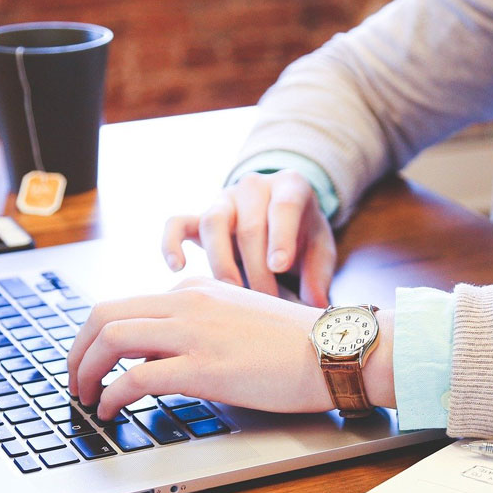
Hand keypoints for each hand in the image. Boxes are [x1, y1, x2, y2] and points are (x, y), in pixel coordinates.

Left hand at [67, 278, 395, 419]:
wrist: (335, 350)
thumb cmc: (296, 343)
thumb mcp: (238, 319)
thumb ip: (198, 327)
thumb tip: (158, 357)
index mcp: (196, 290)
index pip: (127, 305)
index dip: (97, 338)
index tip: (92, 362)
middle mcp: (187, 302)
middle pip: (104, 314)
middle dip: (77, 350)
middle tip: (74, 380)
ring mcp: (194, 333)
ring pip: (111, 338)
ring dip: (85, 370)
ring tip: (84, 397)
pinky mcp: (203, 367)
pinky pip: (136, 377)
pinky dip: (112, 395)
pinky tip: (111, 411)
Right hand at [161, 170, 335, 306]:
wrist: (280, 214)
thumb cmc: (303, 234)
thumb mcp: (320, 248)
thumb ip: (319, 274)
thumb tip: (316, 305)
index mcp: (290, 186)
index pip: (284, 206)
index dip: (280, 236)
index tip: (279, 266)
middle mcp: (254, 187)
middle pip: (249, 225)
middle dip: (256, 268)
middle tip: (266, 302)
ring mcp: (224, 200)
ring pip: (213, 223)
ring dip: (222, 263)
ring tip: (232, 294)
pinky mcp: (199, 216)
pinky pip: (177, 223)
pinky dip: (172, 243)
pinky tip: (177, 268)